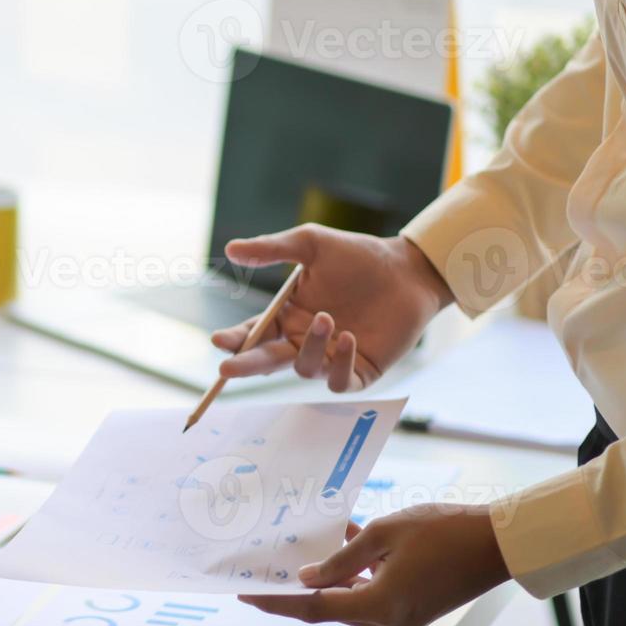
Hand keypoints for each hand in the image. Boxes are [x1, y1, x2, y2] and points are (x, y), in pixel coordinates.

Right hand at [212, 226, 454, 391]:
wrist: (407, 270)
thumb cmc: (358, 256)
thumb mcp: (311, 244)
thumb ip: (271, 248)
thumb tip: (230, 249)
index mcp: (287, 316)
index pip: (253, 333)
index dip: (234, 340)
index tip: (218, 340)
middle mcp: (304, 341)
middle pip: (267, 361)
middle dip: (246, 366)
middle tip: (227, 369)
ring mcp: (330, 358)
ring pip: (304, 369)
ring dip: (310, 348)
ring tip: (327, 318)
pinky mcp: (360, 371)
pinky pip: (340, 381)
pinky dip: (339, 363)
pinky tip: (348, 338)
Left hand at [239, 504, 510, 625]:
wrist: (497, 544)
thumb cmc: (443, 532)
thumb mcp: (383, 535)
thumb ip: (341, 558)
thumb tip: (308, 576)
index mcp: (378, 607)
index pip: (312, 607)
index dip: (277, 600)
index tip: (246, 594)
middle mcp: (387, 624)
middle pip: (330, 605)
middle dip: (301, 586)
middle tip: (268, 567)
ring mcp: (401, 622)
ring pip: (350, 600)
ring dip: (330, 577)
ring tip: (304, 548)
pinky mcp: (411, 613)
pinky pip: (371, 596)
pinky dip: (356, 577)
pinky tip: (345, 546)